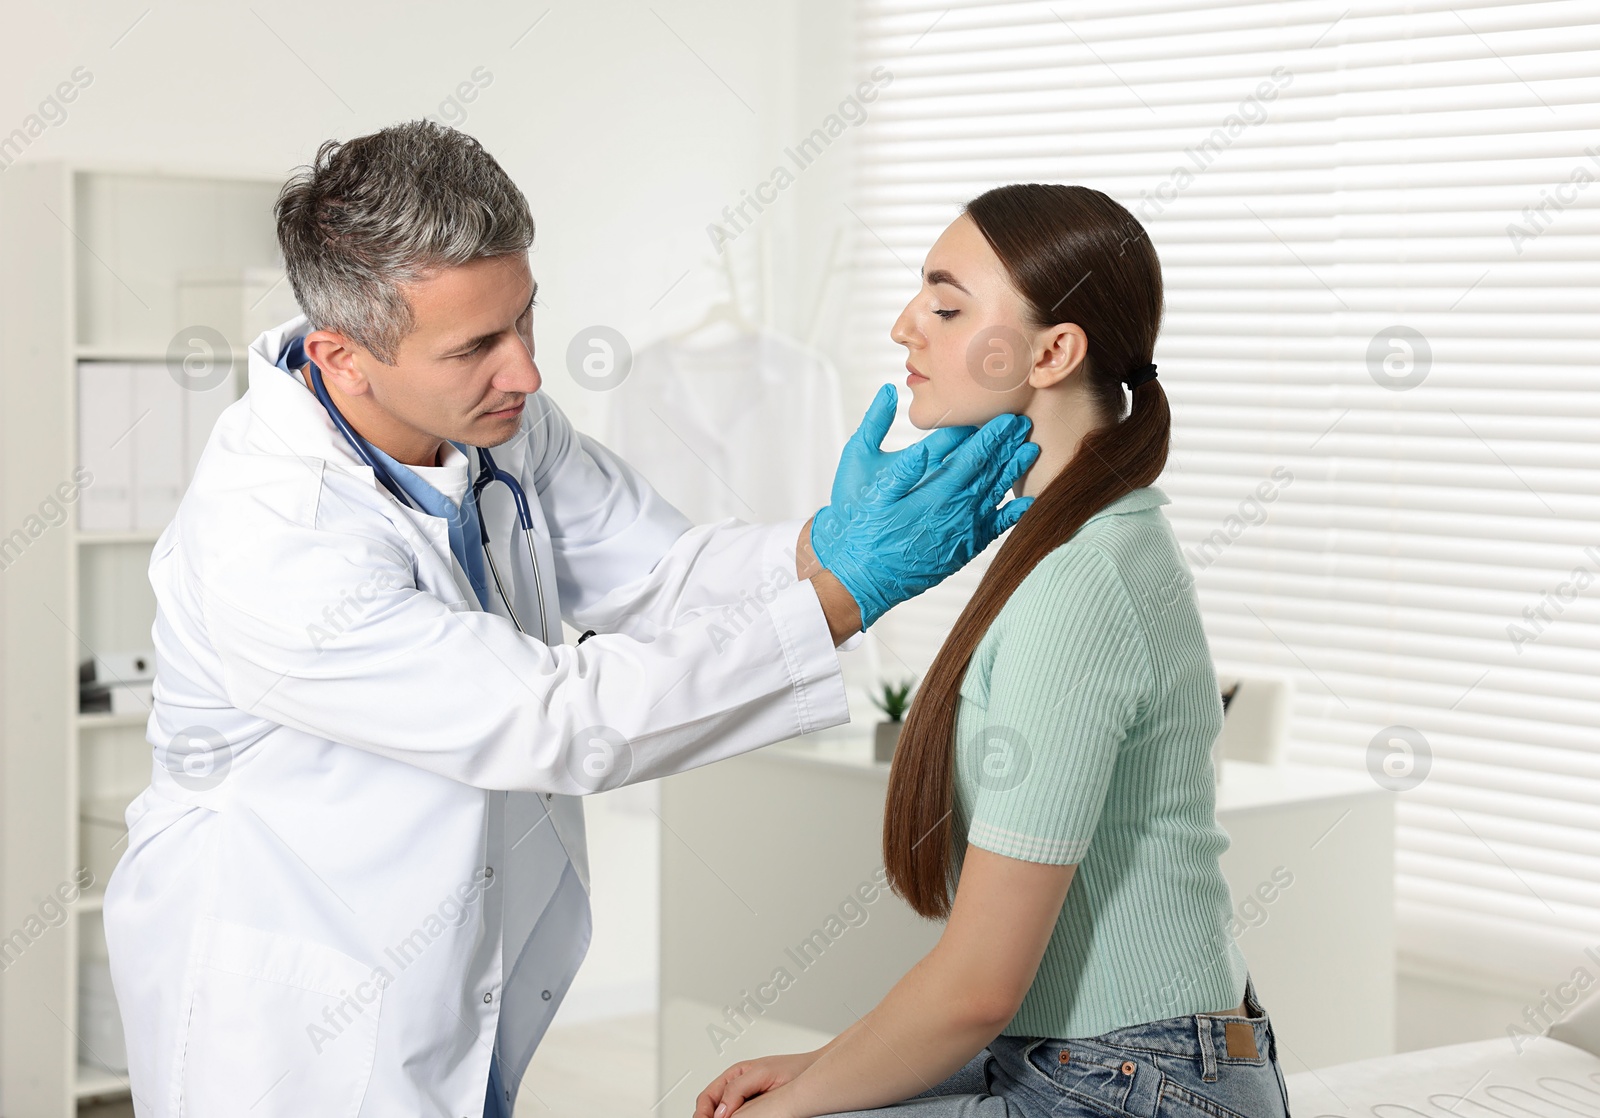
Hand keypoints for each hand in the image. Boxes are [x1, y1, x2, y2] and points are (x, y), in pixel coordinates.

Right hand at [695, 1051, 816, 1117]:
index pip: (707, 1097)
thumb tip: (719, 1109)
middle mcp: (737, 1089)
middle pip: (711, 1109)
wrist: (813, 1074)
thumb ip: (736, 1088)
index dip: (702, 1112)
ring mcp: (746, 1102)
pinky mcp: (758, 1112)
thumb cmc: (792, 1068)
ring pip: (724, 1116)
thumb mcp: (761, 1073)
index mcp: (733, 1076)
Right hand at [811, 413, 1037, 627]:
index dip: (989, 432)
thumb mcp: (857, 469)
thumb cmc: (856, 521)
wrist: (859, 576)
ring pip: (994, 495)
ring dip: (1012, 471)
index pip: (969, 453)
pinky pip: (992, 530)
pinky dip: (1011, 515)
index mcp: (931, 489)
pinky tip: (1025, 502)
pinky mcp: (959, 551)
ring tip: (1030, 449)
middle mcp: (952, 510)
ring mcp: (959, 532)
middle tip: (1023, 422)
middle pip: (988, 470)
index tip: (1005, 414)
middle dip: (1006, 445)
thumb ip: (877, 430)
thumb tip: (891, 395)